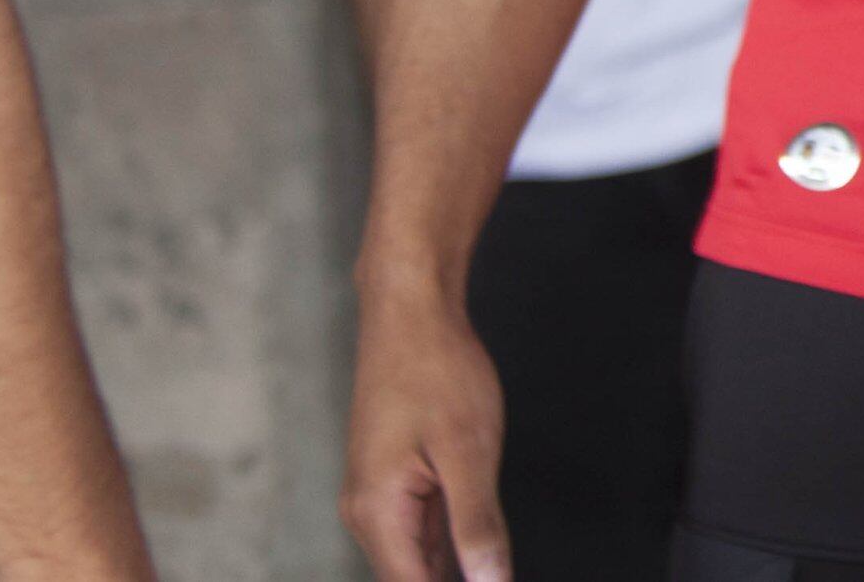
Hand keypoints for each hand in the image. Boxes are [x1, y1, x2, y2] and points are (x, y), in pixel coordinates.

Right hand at [342, 281, 510, 581]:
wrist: (410, 310)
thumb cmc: (435, 368)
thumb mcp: (468, 452)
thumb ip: (477, 526)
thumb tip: (490, 581)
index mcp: (377, 513)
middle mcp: (366, 512)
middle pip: (412, 576)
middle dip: (457, 578)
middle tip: (497, 568)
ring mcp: (376, 494)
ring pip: (418, 553)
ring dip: (454, 563)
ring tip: (493, 557)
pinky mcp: (391, 476)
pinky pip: (420, 524)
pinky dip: (450, 536)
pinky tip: (481, 539)